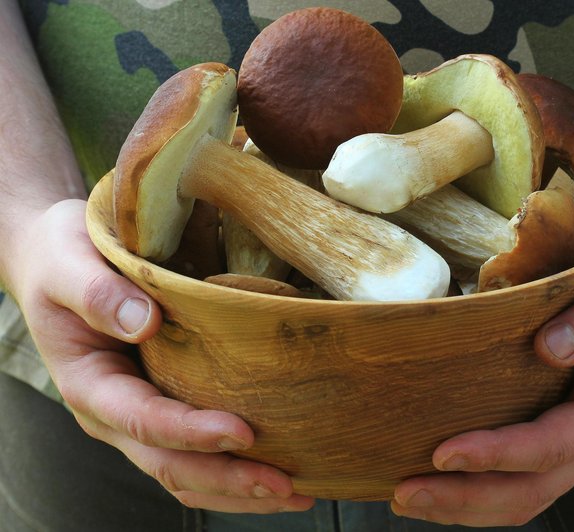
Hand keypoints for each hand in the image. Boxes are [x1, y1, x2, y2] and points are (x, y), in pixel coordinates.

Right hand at [8, 199, 313, 512]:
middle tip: (286, 486)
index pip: (143, 420)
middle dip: (230, 480)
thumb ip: (98, 293)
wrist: (57, 262)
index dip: (192, 432)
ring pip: (186, 473)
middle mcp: (115, 414)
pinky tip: (279, 469)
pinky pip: (196, 455)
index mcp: (90, 384)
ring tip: (296, 493)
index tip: (242, 432)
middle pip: (171, 465)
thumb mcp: (66, 263)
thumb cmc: (61, 258)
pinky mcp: (164, 408)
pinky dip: (234, 470)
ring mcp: (139, 418)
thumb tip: (145, 321)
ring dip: (239, 489)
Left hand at [392, 224, 573, 525]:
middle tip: (406, 493)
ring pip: (523, 493)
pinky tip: (437, 474)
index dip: (499, 455)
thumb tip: (549, 347)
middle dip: (467, 498)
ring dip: (465, 502)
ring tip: (407, 496)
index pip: (553, 447)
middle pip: (531, 490)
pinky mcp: (558, 426)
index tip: (444, 452)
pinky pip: (519, 471)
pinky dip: (476, 481)